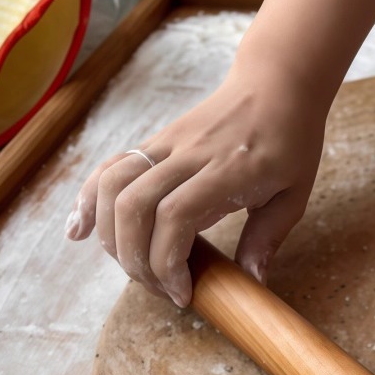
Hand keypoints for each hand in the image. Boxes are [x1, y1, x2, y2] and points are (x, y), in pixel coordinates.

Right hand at [65, 60, 325, 304]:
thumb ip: (268, 237)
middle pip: (134, 206)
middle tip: (160, 288)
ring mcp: (166, 144)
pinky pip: (110, 168)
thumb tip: (251, 282)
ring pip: (112, 184)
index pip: (176, 217)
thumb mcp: (294, 194)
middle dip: (136, 259)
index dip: (168, 262)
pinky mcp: (154, 142)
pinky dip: (88, 199)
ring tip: (129, 267)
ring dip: (109, 234)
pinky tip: (79, 229)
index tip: (182, 293)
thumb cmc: (291, 140)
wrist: (276, 82)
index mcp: (227, 171)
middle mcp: (188, 154)